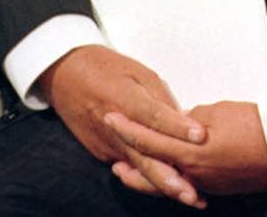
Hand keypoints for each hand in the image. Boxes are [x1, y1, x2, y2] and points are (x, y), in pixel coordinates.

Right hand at [38, 45, 205, 206]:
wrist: (66, 76)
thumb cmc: (107, 69)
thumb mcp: (138, 72)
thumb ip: (160, 97)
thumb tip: (183, 119)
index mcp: (125, 98)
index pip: (154, 116)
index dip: (177, 127)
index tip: (200, 136)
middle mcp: (115, 127)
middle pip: (145, 156)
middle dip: (170, 178)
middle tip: (193, 192)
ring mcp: (107, 144)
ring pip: (139, 169)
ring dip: (163, 186)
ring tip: (188, 197)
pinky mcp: (103, 153)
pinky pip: (130, 167)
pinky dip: (149, 178)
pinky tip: (171, 188)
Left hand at [107, 100, 266, 197]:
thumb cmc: (256, 125)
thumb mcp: (219, 112)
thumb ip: (192, 119)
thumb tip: (179, 123)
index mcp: (191, 149)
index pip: (149, 138)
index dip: (127, 127)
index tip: (111, 117)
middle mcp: (192, 171)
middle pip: (149, 167)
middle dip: (126, 155)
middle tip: (109, 145)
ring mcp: (203, 183)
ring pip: (162, 183)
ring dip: (141, 176)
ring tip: (123, 171)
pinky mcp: (216, 188)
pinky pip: (183, 185)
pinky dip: (166, 181)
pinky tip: (161, 175)